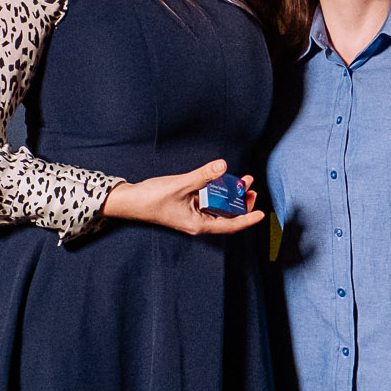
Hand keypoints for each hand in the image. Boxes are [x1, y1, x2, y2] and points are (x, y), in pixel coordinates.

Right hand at [101, 159, 263, 235]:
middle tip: (251, 187)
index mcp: (199, 223)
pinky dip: (216, 192)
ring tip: (241, 181)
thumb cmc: (152, 198)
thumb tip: (223, 166)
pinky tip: (219, 180)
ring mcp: (192, 214)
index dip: (247, 219)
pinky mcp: (186, 206)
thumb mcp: (181, 185)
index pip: (230, 225)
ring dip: (229, 195)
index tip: (262, 213)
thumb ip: (203, 175)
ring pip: (218, 207)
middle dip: (241, 202)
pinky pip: (207, 201)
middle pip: (226, 216)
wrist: (129, 201)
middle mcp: (198, 221)